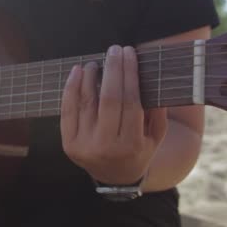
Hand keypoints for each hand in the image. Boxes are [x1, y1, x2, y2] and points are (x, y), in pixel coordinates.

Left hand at [60, 45, 167, 184]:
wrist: (114, 177)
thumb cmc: (138, 149)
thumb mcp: (156, 137)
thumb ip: (158, 112)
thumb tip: (152, 78)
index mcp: (131, 145)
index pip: (130, 101)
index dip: (130, 74)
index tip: (130, 53)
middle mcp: (106, 147)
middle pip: (109, 99)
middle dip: (113, 70)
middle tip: (114, 50)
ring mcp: (84, 146)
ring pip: (87, 103)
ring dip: (90, 77)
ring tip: (96, 62)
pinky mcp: (68, 144)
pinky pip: (68, 110)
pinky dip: (71, 88)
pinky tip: (77, 72)